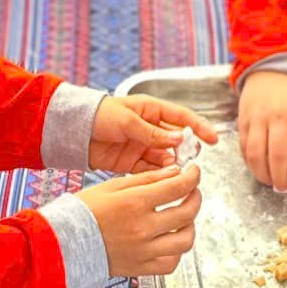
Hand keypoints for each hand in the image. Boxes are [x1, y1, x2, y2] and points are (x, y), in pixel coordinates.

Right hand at [80, 165, 200, 277]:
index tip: (194, 172)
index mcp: (135, 203)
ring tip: (184, 217)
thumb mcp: (114, 186)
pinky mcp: (141, 268)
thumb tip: (175, 173)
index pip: (179, 187)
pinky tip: (171, 240)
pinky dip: (177, 251)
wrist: (63, 243)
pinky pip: (171, 263)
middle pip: (187, 212)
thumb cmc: (83, 213)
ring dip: (191, 226)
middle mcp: (143, 228)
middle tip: (192, 191)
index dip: (193, 177)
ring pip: (185, 240)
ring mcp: (144, 251)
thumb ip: (147, 179)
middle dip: (196, 197)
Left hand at [86, 92, 217, 174]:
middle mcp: (149, 128)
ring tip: (174, 169)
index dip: (199, 127)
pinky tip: (162, 177)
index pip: (182, 117)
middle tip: (190, 159)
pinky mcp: (131, 161)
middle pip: (176, 139)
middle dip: (185, 149)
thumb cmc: (98, 115)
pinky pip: (150, 169)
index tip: (212, 138)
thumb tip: (178, 138)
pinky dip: (157, 174)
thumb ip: (152, 132)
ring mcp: (141, 145)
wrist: (74, 132)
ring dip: (171, 163)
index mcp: (151, 110)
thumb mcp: (127, 120)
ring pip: (165, 156)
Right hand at [237, 70, 286, 192]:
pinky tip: (256, 167)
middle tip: (282, 188)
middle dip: (280, 179)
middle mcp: (279, 117)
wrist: (270, 70)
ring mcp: (259, 118)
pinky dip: (249, 162)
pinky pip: (244, 147)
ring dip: (262, 174)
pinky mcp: (243, 120)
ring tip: (269, 181)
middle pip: (278, 157)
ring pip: (257, 155)